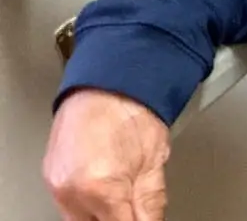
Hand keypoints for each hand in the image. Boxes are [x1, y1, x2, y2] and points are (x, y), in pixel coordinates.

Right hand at [43, 88, 170, 220]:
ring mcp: (57, 184)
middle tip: (133, 206)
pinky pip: (69, 203)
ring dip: (102, 213)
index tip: (143, 219)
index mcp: (101, 187)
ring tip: (121, 189)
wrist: (109, 80)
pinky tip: (105, 183)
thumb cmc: (134, 109)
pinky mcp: (50, 177)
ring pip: (80, 219)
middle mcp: (72, 190)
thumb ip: (151, 203)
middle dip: (117, 218)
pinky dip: (88, 200)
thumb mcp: (155, 161)